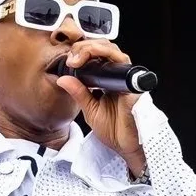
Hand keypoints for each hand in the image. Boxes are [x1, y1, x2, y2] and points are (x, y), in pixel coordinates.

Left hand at [54, 39, 146, 176]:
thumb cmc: (114, 131)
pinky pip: (123, 65)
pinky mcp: (133, 85)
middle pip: (105, 48)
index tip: (68, 60)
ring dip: (94, 49)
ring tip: (78, 59)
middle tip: (72, 59)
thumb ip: (79, 93)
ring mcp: (127, 80)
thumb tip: (63, 79)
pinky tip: (92, 64)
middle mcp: (118, 77)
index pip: (97, 57)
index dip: (82, 52)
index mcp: (108, 81)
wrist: (126, 147)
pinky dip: (108, 59)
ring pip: (114, 51)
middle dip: (86, 47)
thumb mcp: (90, 109)